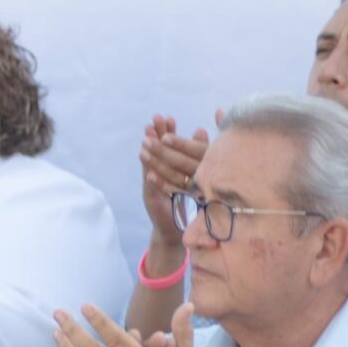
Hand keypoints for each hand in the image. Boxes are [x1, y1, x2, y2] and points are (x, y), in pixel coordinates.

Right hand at [137, 115, 208, 251]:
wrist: (174, 228)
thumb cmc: (185, 201)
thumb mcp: (192, 176)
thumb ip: (193, 153)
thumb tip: (201, 130)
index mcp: (167, 168)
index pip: (166, 146)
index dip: (166, 132)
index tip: (169, 118)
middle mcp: (157, 175)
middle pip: (155, 152)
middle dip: (156, 135)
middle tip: (155, 119)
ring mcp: (152, 187)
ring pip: (150, 167)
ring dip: (149, 153)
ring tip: (146, 138)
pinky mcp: (153, 201)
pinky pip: (152, 190)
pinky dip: (151, 181)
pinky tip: (149, 173)